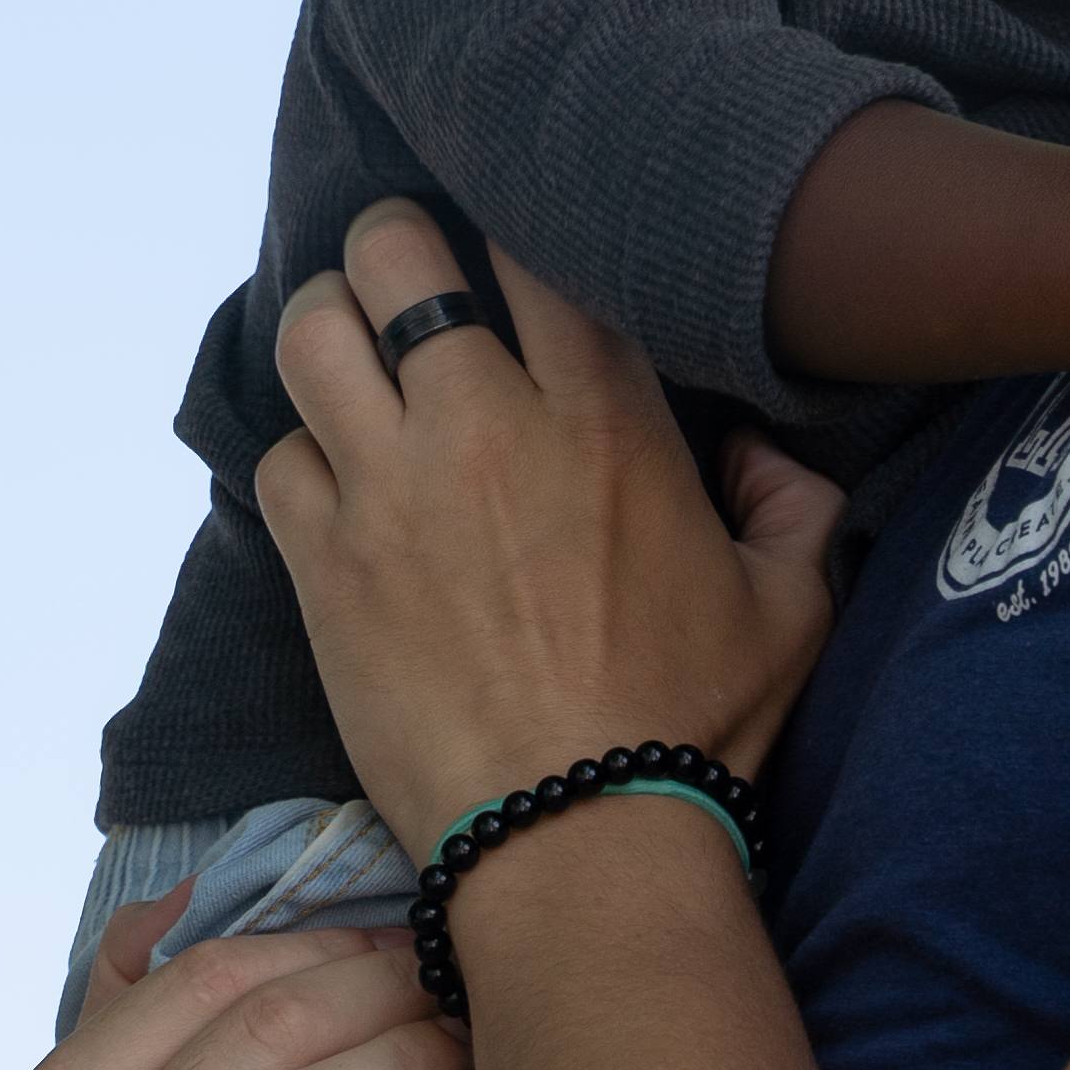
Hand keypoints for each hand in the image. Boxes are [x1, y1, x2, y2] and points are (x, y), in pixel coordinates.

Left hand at [256, 201, 848, 854]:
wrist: (579, 845)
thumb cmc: (691, 729)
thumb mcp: (791, 608)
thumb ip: (792, 504)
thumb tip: (758, 454)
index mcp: (604, 416)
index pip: (528, 248)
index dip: (502, 224)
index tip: (498, 248)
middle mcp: (486, 427)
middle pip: (396, 255)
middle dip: (392, 245)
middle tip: (403, 274)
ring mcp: (392, 491)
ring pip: (313, 335)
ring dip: (326, 327)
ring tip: (347, 349)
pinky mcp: (325, 567)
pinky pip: (277, 459)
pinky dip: (299, 456)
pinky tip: (332, 480)